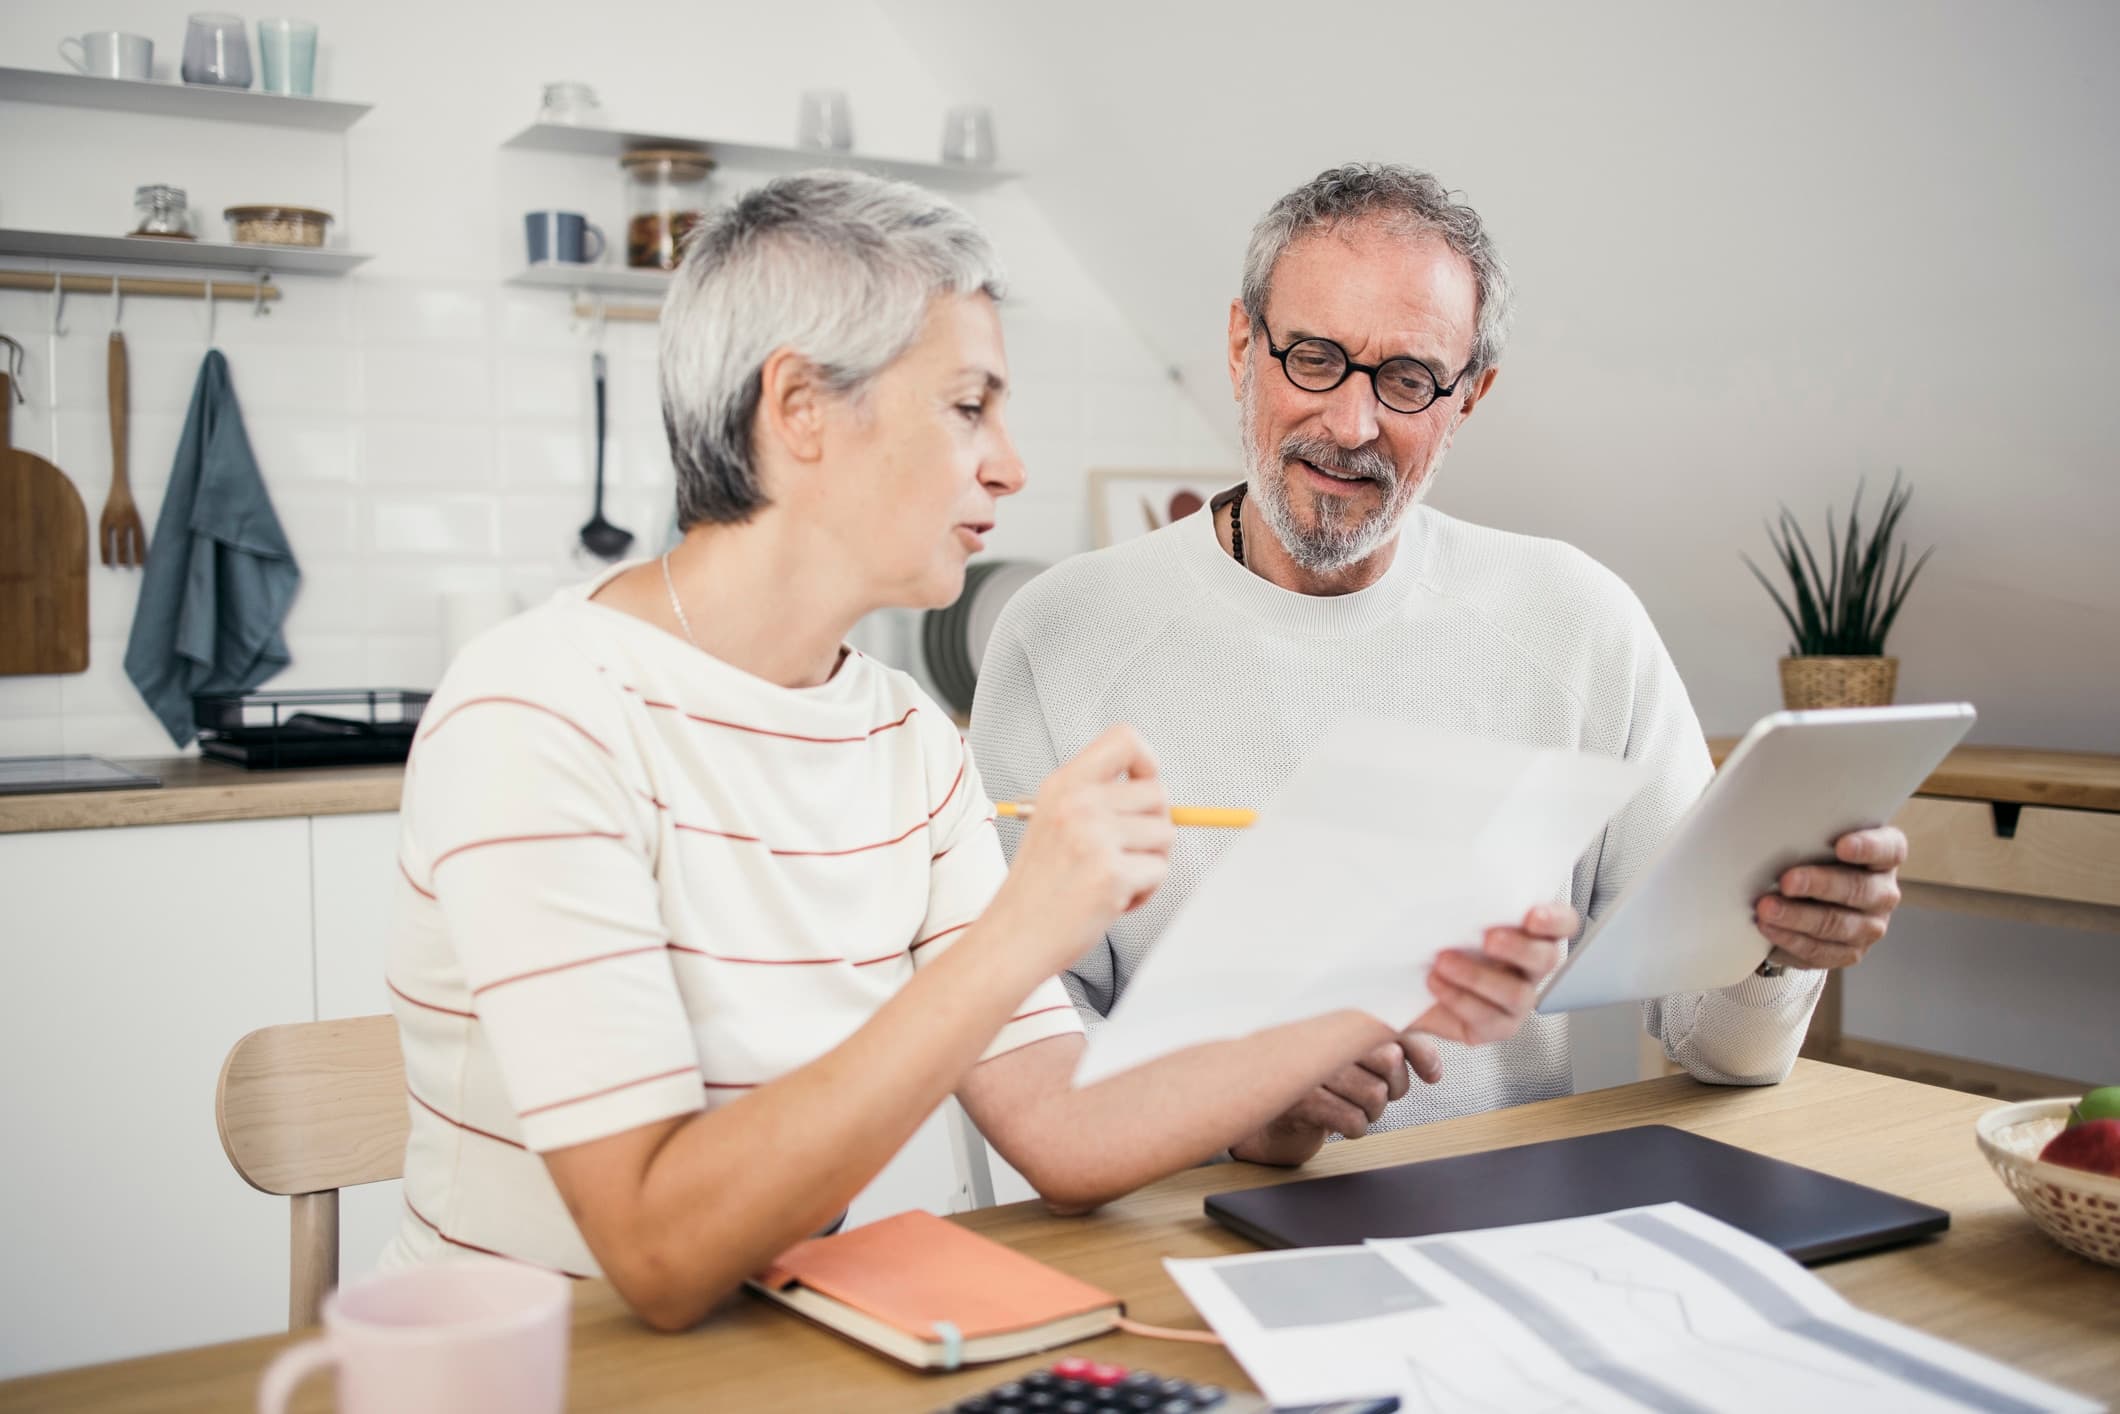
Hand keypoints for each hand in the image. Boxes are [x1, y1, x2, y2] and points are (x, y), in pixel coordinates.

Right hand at [993, 725, 1174, 972]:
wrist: (1012, 937)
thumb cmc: (1038, 886)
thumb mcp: (1053, 820)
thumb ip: (1097, 799)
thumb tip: (1157, 796)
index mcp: (1063, 784)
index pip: (1125, 739)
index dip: (1148, 762)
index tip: (1144, 787)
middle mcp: (1078, 804)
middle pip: (1159, 794)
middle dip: (1154, 827)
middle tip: (1125, 853)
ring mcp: (1095, 838)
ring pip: (1165, 836)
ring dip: (1149, 864)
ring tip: (1113, 879)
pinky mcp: (1111, 875)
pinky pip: (1159, 872)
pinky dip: (1144, 892)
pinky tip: (1112, 901)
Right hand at [1230, 1032, 1442, 1163]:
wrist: (1272, 1112)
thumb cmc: (1324, 1081)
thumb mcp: (1361, 1058)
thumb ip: (1399, 1049)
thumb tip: (1433, 1072)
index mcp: (1342, 1018)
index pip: (1396, 1026)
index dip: (1421, 1053)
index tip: (1430, 1074)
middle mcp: (1324, 1034)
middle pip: (1390, 1062)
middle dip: (1394, 1087)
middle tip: (1377, 1091)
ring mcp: (1310, 1066)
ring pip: (1375, 1095)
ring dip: (1373, 1111)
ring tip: (1354, 1105)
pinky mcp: (1300, 1099)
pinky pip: (1353, 1120)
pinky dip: (1355, 1127)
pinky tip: (1340, 1119)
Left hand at [1409, 903, 1574, 1045]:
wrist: (1407, 981)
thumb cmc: (1434, 940)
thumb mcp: (1448, 911)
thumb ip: (1466, 894)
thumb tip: (1456, 865)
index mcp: (1529, 934)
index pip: (1564, 923)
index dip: (1556, 920)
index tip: (1532, 915)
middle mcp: (1529, 968)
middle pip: (1547, 959)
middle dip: (1519, 948)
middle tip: (1488, 938)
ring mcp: (1516, 1000)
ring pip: (1518, 994)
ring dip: (1479, 976)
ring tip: (1444, 961)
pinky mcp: (1495, 1026)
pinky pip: (1488, 1018)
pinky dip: (1459, 998)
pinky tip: (1435, 982)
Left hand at [1753, 826, 1905, 969]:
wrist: (1808, 899)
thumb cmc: (1813, 858)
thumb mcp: (1815, 842)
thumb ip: (1809, 836)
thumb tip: (1775, 832)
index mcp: (1884, 855)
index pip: (1888, 849)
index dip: (1867, 847)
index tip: (1841, 846)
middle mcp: (1883, 892)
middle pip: (1858, 889)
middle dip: (1819, 885)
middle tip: (1787, 881)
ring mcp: (1870, 926)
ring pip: (1838, 924)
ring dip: (1798, 917)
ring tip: (1767, 909)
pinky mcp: (1850, 952)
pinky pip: (1821, 950)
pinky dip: (1791, 939)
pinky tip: (1768, 928)